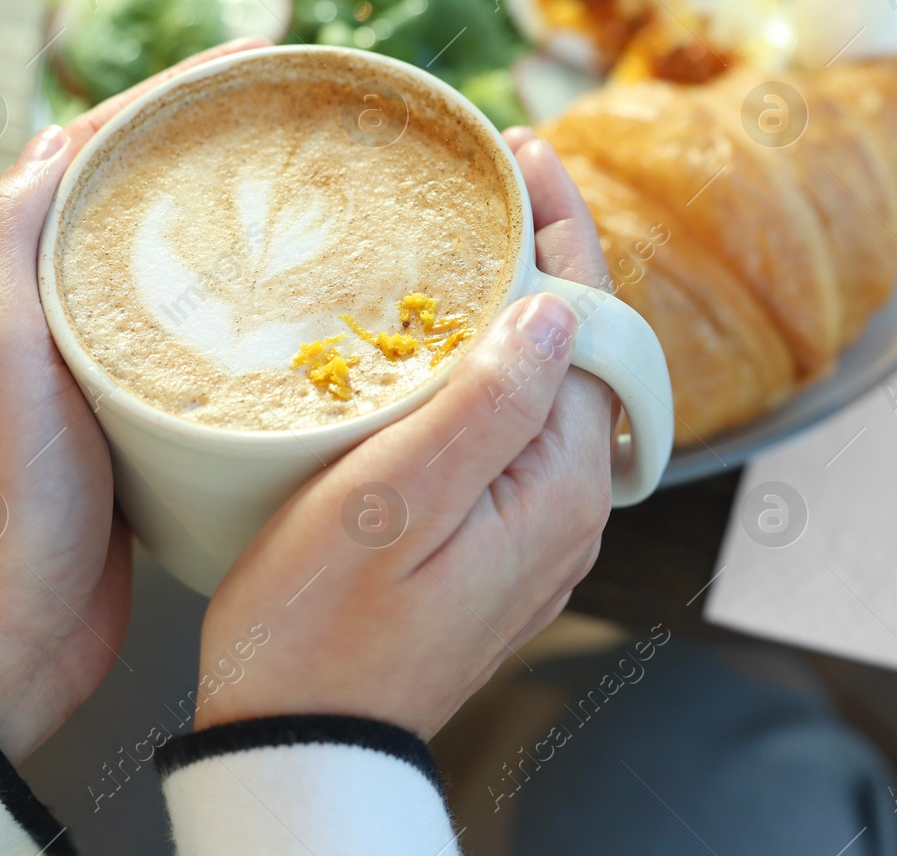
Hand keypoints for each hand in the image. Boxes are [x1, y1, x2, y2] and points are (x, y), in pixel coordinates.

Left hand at [0, 38, 272, 760]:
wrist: (5, 629)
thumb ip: (7, 236)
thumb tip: (65, 133)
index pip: (93, 142)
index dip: (178, 91)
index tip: (263, 58)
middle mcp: (40, 295)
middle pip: (142, 186)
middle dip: (223, 139)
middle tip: (314, 117)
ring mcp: (94, 352)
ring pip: (178, 253)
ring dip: (244, 213)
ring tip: (329, 188)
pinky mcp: (140, 405)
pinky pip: (200, 324)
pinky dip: (252, 294)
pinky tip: (310, 294)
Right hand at [195, 127, 614, 738]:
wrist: (302, 740)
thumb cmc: (320, 631)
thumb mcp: (393, 503)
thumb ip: (485, 404)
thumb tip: (554, 311)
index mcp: (559, 487)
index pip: (595, 328)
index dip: (566, 231)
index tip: (524, 156)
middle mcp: (566, 506)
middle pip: (580, 350)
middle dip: (547, 256)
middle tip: (494, 180)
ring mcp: (533, 527)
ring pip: (546, 385)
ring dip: (517, 305)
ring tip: (472, 235)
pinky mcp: (494, 540)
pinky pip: (513, 426)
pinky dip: (490, 363)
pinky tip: (445, 336)